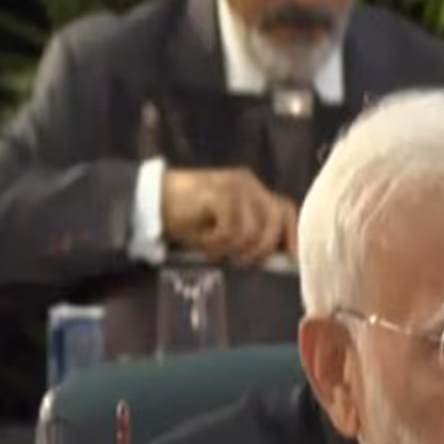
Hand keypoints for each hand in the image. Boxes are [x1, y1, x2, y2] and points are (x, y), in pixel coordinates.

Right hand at [162, 168, 297, 265]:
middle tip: (236, 260)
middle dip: (260, 249)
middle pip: (274, 222)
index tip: (291, 258)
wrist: (151, 202)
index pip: (285, 210)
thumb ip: (249, 235)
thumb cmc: (188, 220)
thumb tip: (275, 258)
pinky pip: (232, 231)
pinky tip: (202, 239)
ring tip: (210, 245)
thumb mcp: (224, 228)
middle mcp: (249, 184)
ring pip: (253, 232)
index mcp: (253, 191)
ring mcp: (235, 186)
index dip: (291, 235)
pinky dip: (216, 243)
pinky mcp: (220, 193)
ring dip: (230, 248)